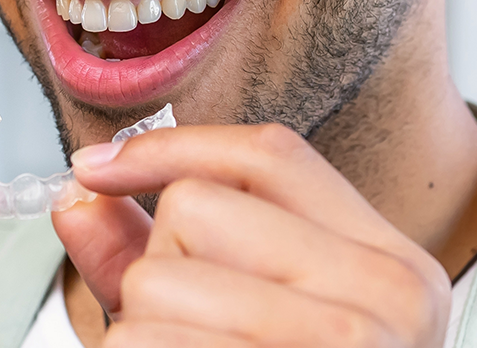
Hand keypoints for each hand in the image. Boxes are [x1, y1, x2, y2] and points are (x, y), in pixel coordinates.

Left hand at [53, 124, 452, 346]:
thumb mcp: (256, 320)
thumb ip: (161, 257)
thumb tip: (81, 196)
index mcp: (396, 268)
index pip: (271, 156)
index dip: (169, 148)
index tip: (95, 167)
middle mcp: (386, 303)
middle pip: (195, 213)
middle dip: (159, 269)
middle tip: (201, 334)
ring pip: (154, 286)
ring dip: (139, 333)